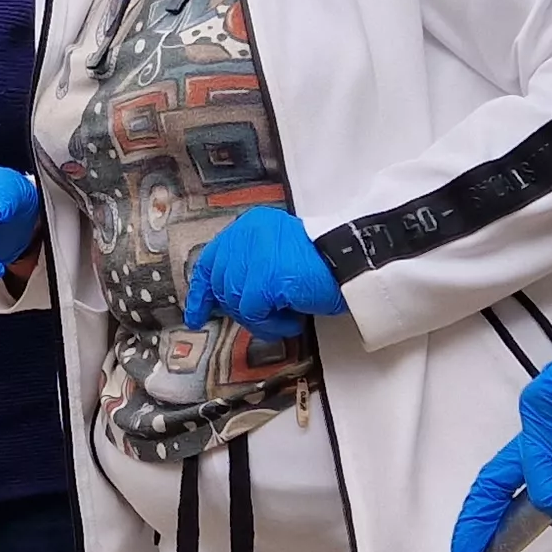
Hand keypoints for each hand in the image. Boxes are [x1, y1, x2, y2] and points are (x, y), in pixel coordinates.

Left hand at [184, 205, 343, 337]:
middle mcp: (246, 235)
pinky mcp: (266, 278)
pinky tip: (293, 319)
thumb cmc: (321, 265)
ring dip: (262, 319)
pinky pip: (255, 314)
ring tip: (287, 316)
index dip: (201, 292)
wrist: (354, 262)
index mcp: (248, 226)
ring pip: (238, 304)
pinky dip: (273, 324)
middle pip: (223, 287)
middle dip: (242, 310)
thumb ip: (250, 268)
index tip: (197, 316)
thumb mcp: (277, 256)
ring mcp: (255, 255)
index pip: (211, 260)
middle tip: (269, 316)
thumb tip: (220, 300)